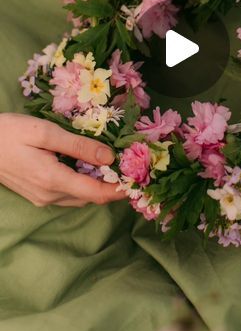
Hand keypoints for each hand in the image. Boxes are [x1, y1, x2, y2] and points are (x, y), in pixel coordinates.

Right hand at [0, 113, 124, 206]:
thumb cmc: (9, 133)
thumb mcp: (45, 132)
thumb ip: (79, 146)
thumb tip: (110, 158)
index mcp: (53, 180)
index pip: (96, 193)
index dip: (120, 189)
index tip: (139, 181)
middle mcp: (49, 196)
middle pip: (90, 197)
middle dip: (112, 186)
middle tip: (129, 167)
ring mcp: (41, 198)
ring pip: (79, 197)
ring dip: (98, 186)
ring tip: (114, 166)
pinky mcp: (36, 195)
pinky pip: (67, 194)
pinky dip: (83, 184)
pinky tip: (87, 167)